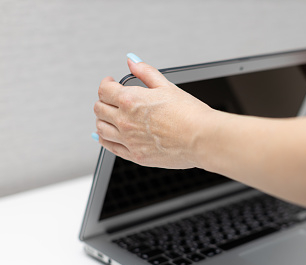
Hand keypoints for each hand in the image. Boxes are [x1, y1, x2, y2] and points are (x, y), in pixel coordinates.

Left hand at [93, 55, 214, 168]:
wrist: (201, 138)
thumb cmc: (189, 114)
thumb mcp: (166, 86)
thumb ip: (145, 72)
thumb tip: (132, 61)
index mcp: (130, 100)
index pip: (104, 90)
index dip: (106, 84)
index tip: (111, 83)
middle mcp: (125, 121)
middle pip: (99, 109)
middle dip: (103, 101)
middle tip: (110, 100)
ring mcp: (129, 140)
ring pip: (101, 129)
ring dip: (102, 121)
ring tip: (108, 117)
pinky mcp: (136, 155)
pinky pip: (111, 148)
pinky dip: (104, 140)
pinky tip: (105, 137)